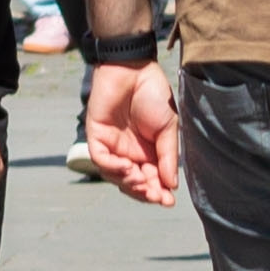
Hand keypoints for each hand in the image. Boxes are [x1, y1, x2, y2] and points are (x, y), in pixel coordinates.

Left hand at [82, 57, 182, 206]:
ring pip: (116, 176)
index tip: (169, 201)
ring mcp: (112, 145)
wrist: (134, 69)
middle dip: (145, 192)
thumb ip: (167, 156)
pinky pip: (101, 160)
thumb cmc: (153, 94)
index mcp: (148, 151)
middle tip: (156, 196)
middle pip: (133, 183)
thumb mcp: (168, 128)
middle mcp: (129, 152)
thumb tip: (172, 186)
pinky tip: (128, 168)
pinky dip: (114, 168)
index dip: (159, 193)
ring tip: (143, 180)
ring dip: (130, 183)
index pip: (152, 180)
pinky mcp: (97, 136)